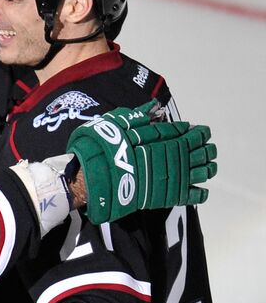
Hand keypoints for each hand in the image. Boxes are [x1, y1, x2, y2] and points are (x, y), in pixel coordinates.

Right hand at [67, 101, 216, 224]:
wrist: (94, 176)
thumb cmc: (102, 148)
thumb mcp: (117, 124)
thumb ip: (139, 115)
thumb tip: (155, 107)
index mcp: (164, 139)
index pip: (188, 134)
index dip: (197, 132)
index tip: (200, 131)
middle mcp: (173, 157)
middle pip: (200, 152)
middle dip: (207, 149)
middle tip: (208, 146)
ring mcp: (172, 177)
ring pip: (201, 172)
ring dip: (208, 168)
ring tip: (209, 166)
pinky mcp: (168, 195)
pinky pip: (192, 195)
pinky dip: (200, 193)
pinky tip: (201, 190)